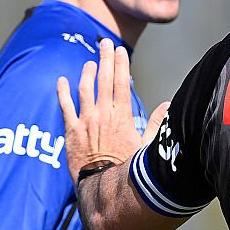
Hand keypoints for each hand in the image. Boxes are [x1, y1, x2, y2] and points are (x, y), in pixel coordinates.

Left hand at [57, 38, 168, 182]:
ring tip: (90, 62)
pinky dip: (63, 92)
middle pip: (104, 80)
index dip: (120, 64)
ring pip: (85, 89)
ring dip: (87, 73)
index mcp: (122, 116)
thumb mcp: (147, 147)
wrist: (104, 186)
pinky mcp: (71, 131)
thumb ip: (155, 124)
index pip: (122, 83)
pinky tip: (62, 80)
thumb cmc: (128, 170)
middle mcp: (103, 114)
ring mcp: (86, 121)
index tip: (120, 51)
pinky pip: (65, 107)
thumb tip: (167, 105)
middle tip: (105, 43)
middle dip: (105, 59)